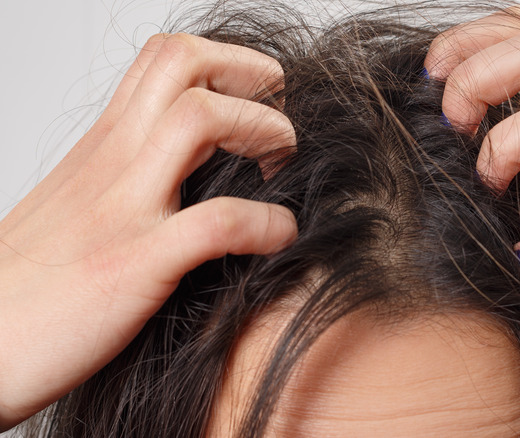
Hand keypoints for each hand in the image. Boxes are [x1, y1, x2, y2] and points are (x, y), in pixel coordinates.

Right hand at [0, 33, 297, 429]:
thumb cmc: (26, 286)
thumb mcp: (76, 204)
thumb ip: (127, 175)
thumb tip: (187, 174)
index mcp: (102, 146)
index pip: (163, 61)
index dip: (225, 62)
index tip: (258, 101)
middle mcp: (111, 162)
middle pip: (183, 63)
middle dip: (252, 75)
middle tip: (281, 121)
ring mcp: (122, 210)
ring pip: (200, 119)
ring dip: (264, 133)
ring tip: (282, 171)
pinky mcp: (133, 266)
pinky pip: (218, 224)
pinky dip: (266, 225)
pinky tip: (280, 236)